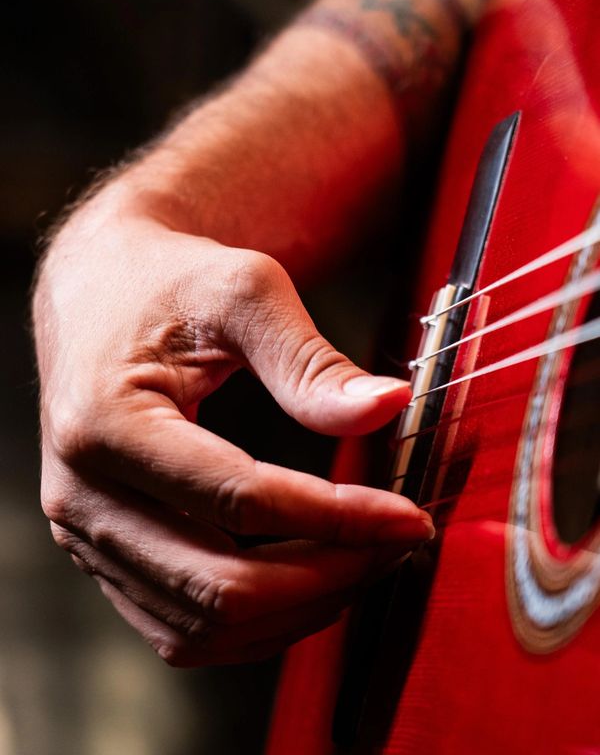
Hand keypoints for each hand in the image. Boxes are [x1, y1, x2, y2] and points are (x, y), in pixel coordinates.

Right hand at [34, 192, 432, 665]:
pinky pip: (181, 626)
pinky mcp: (103, 552)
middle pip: (219, 585)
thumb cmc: (166, 282)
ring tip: (362, 563)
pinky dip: (255, 622)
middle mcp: (80, 496)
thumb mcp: (240, 290)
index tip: (408, 515)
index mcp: (105, 425)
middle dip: (327, 576)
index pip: (240, 501)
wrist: (100, 293)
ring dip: (296, 609)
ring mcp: (85, 534)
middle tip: (395, 545)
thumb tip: (388, 407)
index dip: (337, 518)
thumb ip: (310, 360)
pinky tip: (308, 581)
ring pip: (202, 625)